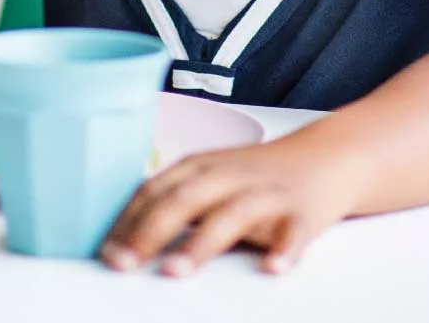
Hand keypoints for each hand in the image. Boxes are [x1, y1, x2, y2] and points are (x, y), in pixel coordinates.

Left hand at [100, 136, 362, 277]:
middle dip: (150, 232)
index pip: (154, 192)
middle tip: (123, 264)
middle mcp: (228, 176)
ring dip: (201, 244)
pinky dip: (284, 249)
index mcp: (199, 167)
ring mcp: (265, 193)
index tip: (104, 252)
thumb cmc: (254, 175)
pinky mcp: (301, 213)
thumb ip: (172, 199)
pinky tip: (273, 267)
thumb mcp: (208, 176)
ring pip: (231, 215)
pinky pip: (294, 232)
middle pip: (183, 200)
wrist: (324, 157)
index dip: (126, 221)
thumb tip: (122, 236)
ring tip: (176, 271)